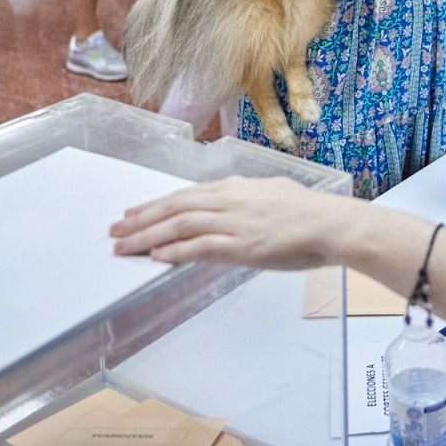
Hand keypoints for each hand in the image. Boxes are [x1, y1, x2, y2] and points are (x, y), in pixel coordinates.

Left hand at [111, 175, 350, 267]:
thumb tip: (232, 201)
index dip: (156, 205)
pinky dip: (175, 251)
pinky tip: (157, 257)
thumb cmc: (308, 212)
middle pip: (174, 207)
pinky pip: (200, 247)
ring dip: (148, 237)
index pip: (185, 195)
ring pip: (180, 225)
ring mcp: (234, 222)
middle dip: (141, 220)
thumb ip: (247, 197)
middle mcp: (229, 200)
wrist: (329, 224)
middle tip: (115, 230)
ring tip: (124, 247)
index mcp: (235, 188)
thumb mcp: (272, 192)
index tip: (134, 213)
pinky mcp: (241, 244)